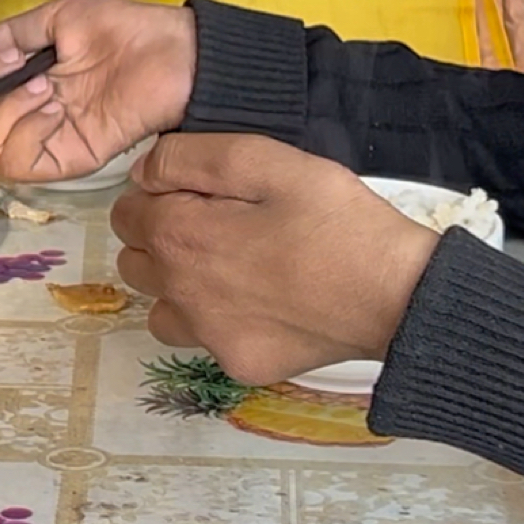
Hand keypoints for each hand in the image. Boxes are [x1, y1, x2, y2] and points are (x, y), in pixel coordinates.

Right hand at [0, 0, 196, 181]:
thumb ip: (6, 35)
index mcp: (13, 85)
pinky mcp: (65, 161)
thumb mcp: (55, 19)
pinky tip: (54, 108)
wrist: (173, 52)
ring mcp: (41, 142)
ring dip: (1, 111)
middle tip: (13, 65)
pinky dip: (25, 132)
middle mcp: (19, 118)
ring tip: (42, 86)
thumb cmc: (122, 31)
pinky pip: (17, 164)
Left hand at [111, 135, 437, 384]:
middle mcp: (180, 293)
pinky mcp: (238, 364)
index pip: (126, 212)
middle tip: (219, 224)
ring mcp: (208, 336)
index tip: (199, 191)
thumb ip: (192, 158)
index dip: (157, 194)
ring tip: (233, 266)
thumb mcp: (268, 161)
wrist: (397, 295)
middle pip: (136, 260)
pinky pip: (202, 341)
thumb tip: (143, 173)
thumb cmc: (338, 222)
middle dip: (162, 237)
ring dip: (179, 285)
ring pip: (160, 306)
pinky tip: (259, 301)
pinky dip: (216, 321)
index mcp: (181, 236)